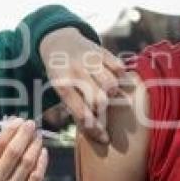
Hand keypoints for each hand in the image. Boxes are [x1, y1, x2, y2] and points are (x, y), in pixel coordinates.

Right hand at [0, 118, 47, 180]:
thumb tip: (13, 125)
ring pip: (27, 162)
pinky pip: (36, 177)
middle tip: (32, 124)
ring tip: (38, 137)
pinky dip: (41, 161)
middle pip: (13, 151)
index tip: (19, 120)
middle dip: (25, 134)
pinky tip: (43, 152)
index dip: (10, 130)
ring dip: (35, 145)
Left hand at [39, 27, 124, 143]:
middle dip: (103, 110)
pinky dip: (120, 75)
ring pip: (111, 84)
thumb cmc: (62, 75)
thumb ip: (76, 108)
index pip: (80, 112)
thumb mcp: (60, 90)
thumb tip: (97, 134)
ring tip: (108, 94)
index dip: (94, 129)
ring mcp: (89, 59)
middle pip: (99, 100)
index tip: (105, 139)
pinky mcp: (101, 50)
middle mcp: (75, 71)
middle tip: (102, 111)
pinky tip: (114, 78)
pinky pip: (119, 67)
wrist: (58, 42)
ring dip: (113, 93)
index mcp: (62, 85)